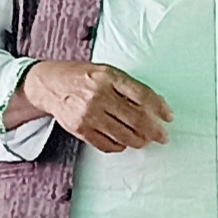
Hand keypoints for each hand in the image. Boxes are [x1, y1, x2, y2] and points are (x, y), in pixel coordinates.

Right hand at [14, 61, 171, 153]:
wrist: (49, 84)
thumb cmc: (81, 76)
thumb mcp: (106, 71)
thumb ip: (128, 86)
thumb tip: (156, 104)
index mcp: (108, 77)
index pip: (142, 95)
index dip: (159, 108)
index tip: (168, 117)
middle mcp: (98, 95)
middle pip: (136, 119)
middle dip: (154, 131)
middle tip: (162, 136)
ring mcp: (88, 114)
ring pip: (124, 135)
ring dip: (139, 140)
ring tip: (144, 140)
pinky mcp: (80, 129)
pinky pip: (107, 145)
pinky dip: (120, 146)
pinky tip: (124, 141)